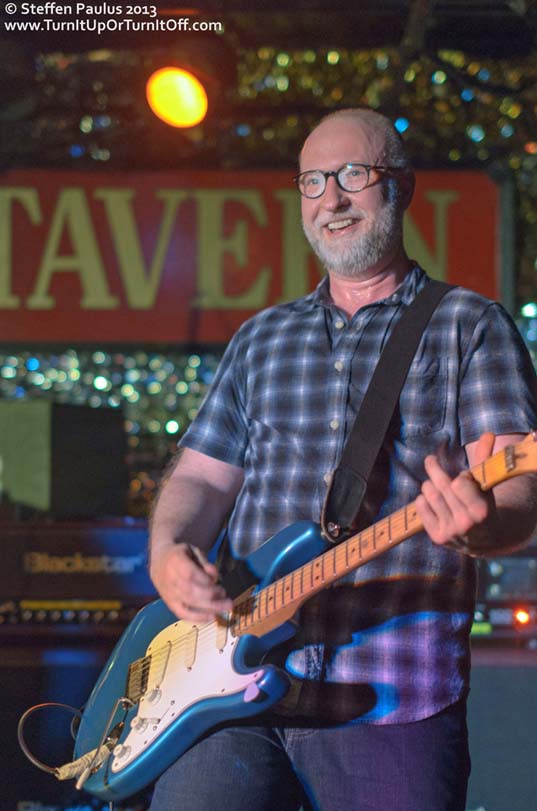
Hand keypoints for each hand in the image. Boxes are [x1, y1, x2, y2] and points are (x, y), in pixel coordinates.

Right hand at [151, 542, 232, 621]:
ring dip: (209, 607)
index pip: (190, 574)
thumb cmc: (180, 555)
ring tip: (225, 606)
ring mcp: (168, 593)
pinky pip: (183, 614)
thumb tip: (215, 575)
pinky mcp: (170, 604)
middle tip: (226, 597)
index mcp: (175, 561)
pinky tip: (212, 616)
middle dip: (212, 596)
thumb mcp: (193, 550)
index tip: (218, 583)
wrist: (159, 561)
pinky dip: (198, 617)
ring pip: (189, 604)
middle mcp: (170, 579)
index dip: (205, 581)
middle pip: (191, 592)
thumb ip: (204, 561)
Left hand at [415, 432, 495, 555]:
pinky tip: (431, 500)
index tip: (464, 477)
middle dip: (434, 468)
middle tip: (430, 460)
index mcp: (480, 510)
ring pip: (428, 494)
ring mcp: (450, 532)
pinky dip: (423, 499)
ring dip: (429, 485)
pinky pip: (420, 507)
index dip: (461, 477)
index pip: (458, 483)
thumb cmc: (485, 504)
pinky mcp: (437, 537)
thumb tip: (487, 434)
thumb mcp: (487, 484)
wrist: (486, 539)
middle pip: (439, 486)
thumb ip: (485, 459)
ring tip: (435, 485)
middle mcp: (465, 523)